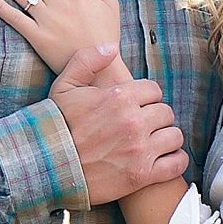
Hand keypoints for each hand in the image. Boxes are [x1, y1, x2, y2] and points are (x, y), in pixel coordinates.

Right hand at [47, 62, 188, 203]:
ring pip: (174, 136)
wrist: (47, 167)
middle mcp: (133, 121)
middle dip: (156, 118)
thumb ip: (87, 60)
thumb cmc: (55, 126)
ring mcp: (139, 149)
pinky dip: (175, 162)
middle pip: (165, 112)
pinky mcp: (142, 175)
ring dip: (167, 139)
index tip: (138, 107)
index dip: (146, 98)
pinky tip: (165, 160)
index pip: (153, 90)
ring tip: (155, 143)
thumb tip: (111, 48)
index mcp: (119, 97)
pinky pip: (176, 164)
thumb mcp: (64, 86)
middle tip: (144, 126)